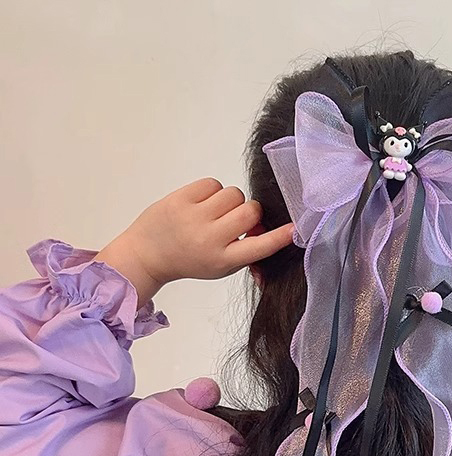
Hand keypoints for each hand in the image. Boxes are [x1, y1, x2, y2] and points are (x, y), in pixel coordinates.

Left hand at [96, 178, 293, 307]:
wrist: (148, 254)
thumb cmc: (191, 261)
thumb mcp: (221, 267)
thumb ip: (246, 252)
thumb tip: (273, 235)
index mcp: (224, 260)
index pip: (259, 247)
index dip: (279, 237)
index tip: (295, 229)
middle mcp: (211, 240)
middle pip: (251, 211)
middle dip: (250, 212)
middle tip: (237, 220)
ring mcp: (194, 218)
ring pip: (234, 194)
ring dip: (230, 200)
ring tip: (215, 211)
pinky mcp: (180, 199)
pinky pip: (213, 183)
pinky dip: (212, 191)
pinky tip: (202, 203)